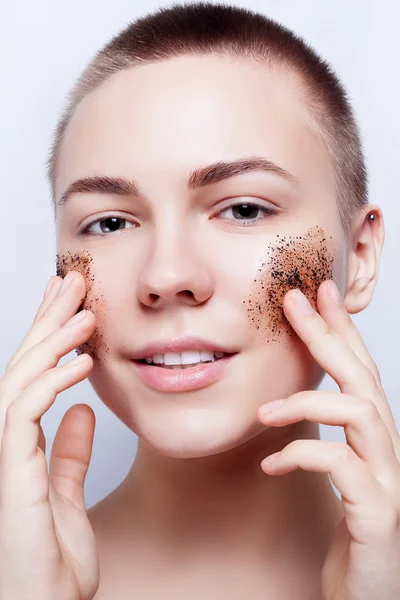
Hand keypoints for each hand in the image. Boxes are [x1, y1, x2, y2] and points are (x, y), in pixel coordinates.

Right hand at [0, 271, 99, 599]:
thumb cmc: (50, 563)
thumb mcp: (66, 495)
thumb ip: (70, 453)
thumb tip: (82, 411)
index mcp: (22, 443)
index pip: (34, 375)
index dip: (49, 335)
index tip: (70, 303)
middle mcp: (7, 442)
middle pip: (24, 366)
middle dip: (48, 320)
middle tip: (72, 281)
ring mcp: (5, 456)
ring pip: (21, 380)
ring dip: (53, 341)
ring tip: (84, 310)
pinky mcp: (11, 474)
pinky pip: (27, 414)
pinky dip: (53, 383)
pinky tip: (82, 362)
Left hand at [257, 279, 399, 599]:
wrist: (368, 598)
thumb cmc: (350, 536)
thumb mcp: (332, 479)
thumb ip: (319, 440)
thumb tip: (281, 405)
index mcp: (373, 440)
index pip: (359, 371)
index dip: (339, 329)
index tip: (317, 293)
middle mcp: (388, 452)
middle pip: (362, 377)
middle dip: (328, 334)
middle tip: (294, 300)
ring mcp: (388, 480)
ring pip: (362, 413)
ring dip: (309, 400)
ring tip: (265, 411)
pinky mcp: (378, 513)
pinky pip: (342, 466)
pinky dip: (302, 455)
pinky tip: (272, 464)